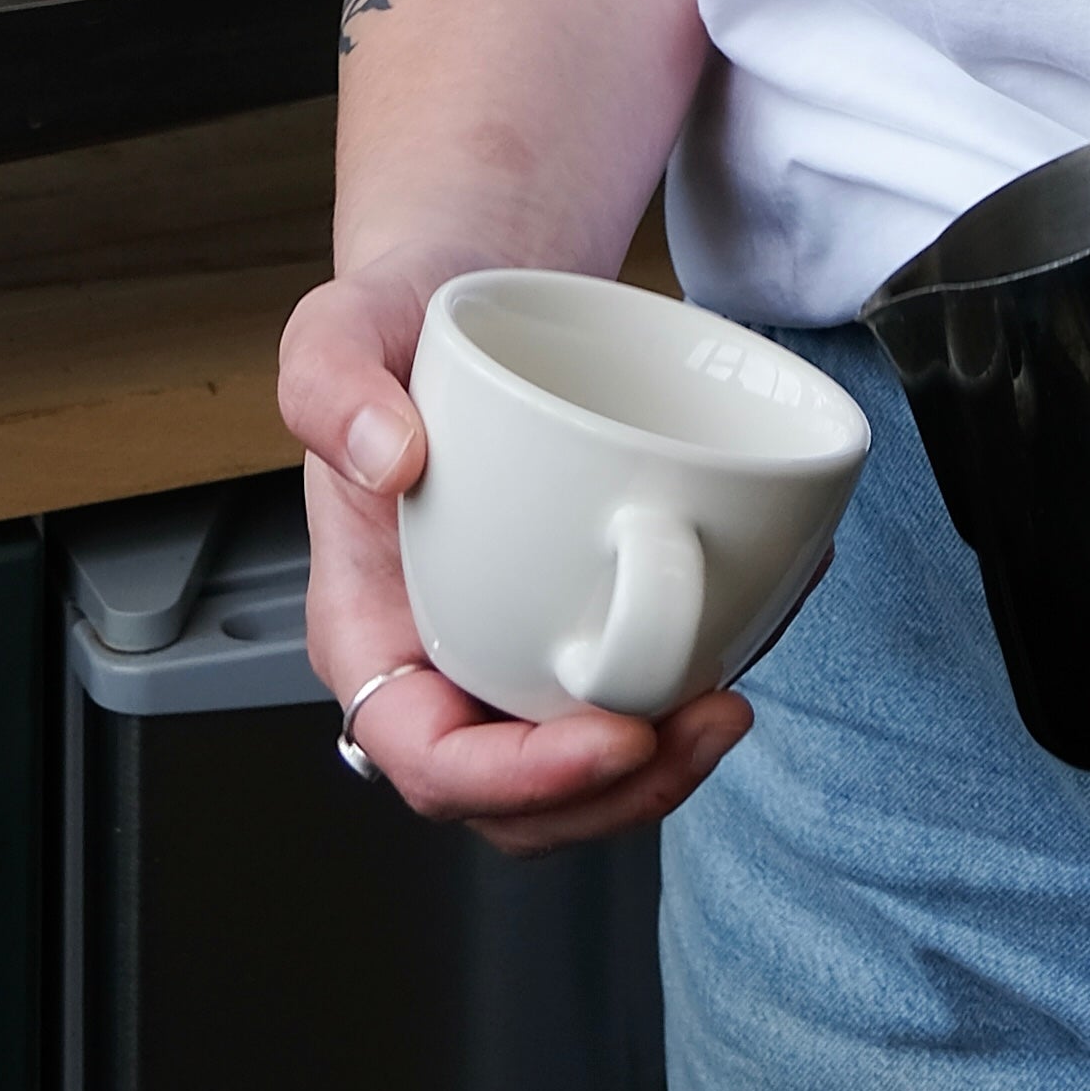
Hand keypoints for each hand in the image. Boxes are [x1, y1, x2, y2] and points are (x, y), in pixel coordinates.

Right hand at [278, 259, 753, 850]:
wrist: (469, 290)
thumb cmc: (394, 325)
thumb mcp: (337, 331)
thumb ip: (330, 388)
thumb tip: (389, 458)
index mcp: (370, 631)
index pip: (430, 761)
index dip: (521, 780)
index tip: (614, 735)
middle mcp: (441, 660)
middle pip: (518, 800)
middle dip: (616, 795)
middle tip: (706, 721)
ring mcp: (512, 646)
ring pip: (582, 770)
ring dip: (664, 769)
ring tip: (731, 700)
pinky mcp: (579, 611)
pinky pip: (634, 684)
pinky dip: (698, 679)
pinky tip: (759, 621)